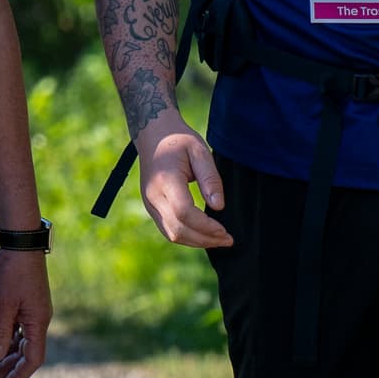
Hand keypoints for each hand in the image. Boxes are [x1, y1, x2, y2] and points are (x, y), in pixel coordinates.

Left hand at [0, 249, 51, 377]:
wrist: (19, 241)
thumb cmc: (13, 271)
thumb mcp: (2, 304)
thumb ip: (0, 331)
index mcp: (38, 322)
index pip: (33, 358)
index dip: (20, 375)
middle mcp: (39, 319)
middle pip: (26, 353)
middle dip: (7, 367)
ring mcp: (32, 312)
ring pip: (20, 342)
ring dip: (4, 355)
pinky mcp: (25, 304)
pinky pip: (17, 329)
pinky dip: (5, 340)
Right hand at [138, 118, 233, 250]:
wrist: (153, 135)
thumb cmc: (178, 141)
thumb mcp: (200, 151)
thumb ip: (210, 178)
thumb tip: (219, 206)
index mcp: (165, 180)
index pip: (184, 212)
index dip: (205, 226)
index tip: (224, 229)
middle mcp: (153, 196)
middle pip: (178, 229)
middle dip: (205, 239)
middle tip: (228, 239)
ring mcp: (150, 204)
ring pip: (172, 234)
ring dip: (197, 242)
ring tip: (219, 240)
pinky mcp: (152, 208)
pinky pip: (168, 230)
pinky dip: (187, 237)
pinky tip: (204, 235)